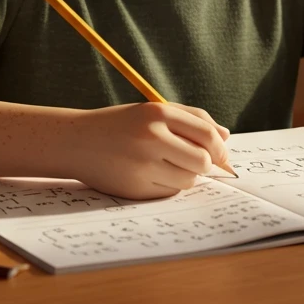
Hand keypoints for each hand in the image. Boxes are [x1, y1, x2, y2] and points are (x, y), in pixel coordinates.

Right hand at [65, 101, 230, 199]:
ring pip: (188, 180)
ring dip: (186, 175)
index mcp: (157, 114)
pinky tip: (152, 174)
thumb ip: (192, 119)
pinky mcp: (135, 188)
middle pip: (202, 161)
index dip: (219, 148)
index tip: (221, 154)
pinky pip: (169, 192)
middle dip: (206, 164)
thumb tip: (226, 136)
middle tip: (197, 162)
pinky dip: (168, 185)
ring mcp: (142, 165)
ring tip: (168, 165)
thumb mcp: (154, 111)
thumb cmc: (122, 124)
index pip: (206, 134)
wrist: (78, 141)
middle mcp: (151, 138)